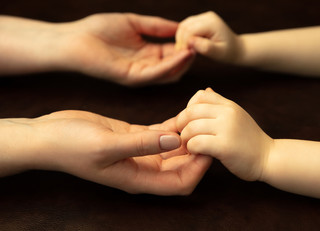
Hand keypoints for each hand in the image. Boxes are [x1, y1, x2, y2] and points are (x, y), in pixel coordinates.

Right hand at [0, 110, 211, 194]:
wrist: (50, 135)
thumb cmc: (71, 145)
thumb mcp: (107, 144)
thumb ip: (142, 144)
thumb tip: (177, 141)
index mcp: (138, 178)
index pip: (180, 183)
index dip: (199, 169)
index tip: (209, 146)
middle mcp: (143, 168)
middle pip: (182, 166)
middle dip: (198, 149)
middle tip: (210, 126)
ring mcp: (140, 152)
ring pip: (174, 147)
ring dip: (188, 134)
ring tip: (201, 114)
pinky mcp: (135, 135)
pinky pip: (162, 132)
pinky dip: (174, 124)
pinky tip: (184, 109)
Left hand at [62, 13, 194, 85]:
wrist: (75, 39)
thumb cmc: (99, 29)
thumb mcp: (134, 22)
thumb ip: (156, 26)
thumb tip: (179, 26)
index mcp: (147, 55)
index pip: (172, 54)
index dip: (186, 46)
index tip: (199, 37)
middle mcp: (146, 67)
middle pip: (174, 67)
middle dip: (189, 57)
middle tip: (202, 45)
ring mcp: (140, 74)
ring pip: (170, 73)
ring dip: (184, 62)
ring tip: (197, 48)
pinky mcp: (132, 77)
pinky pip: (157, 73)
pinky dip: (172, 64)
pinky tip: (184, 53)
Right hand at [176, 11, 237, 62]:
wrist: (236, 48)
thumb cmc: (228, 52)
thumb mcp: (219, 53)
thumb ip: (205, 47)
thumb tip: (190, 42)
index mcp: (212, 23)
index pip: (190, 31)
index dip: (184, 43)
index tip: (184, 55)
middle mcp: (207, 16)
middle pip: (184, 26)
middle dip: (181, 40)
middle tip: (182, 54)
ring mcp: (203, 17)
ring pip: (183, 26)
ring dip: (181, 38)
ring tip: (185, 51)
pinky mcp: (200, 20)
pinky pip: (186, 27)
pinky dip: (184, 36)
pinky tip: (187, 46)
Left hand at [176, 88, 272, 180]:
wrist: (269, 158)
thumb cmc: (249, 140)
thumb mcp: (236, 116)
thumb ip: (219, 104)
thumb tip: (206, 90)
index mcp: (229, 105)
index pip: (200, 96)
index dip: (188, 108)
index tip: (189, 122)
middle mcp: (228, 113)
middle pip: (191, 111)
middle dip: (180, 124)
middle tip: (182, 135)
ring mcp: (227, 128)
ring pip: (191, 128)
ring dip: (185, 139)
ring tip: (189, 146)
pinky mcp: (225, 146)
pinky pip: (196, 143)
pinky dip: (192, 149)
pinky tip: (197, 153)